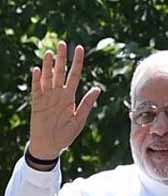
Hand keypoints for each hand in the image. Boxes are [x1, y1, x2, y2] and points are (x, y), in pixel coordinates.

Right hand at [29, 41, 100, 159]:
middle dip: (62, 58)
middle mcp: (58, 94)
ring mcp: (47, 97)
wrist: (50, 146)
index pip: (74, 75)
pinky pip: (36, 88)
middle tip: (63, 43)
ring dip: (49, 65)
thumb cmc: (66, 135)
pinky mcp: (36, 102)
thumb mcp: (80, 119)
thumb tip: (97, 89)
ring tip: (51, 52)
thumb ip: (87, 104)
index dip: (77, 62)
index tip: (80, 48)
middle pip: (60, 72)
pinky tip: (38, 69)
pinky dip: (37, 79)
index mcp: (70, 97)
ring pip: (48, 77)